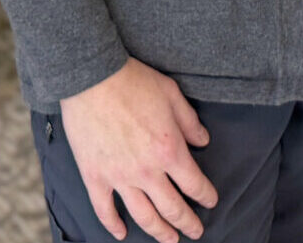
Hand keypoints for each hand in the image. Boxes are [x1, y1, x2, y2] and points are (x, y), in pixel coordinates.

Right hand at [59, 58, 218, 241]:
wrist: (91, 77)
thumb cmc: (133, 81)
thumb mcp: (171, 94)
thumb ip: (189, 122)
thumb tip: (203, 141)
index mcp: (170, 150)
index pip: (194, 184)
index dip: (206, 195)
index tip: (211, 201)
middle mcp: (147, 171)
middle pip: (172, 207)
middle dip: (187, 223)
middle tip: (195, 232)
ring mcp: (119, 177)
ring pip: (143, 216)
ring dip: (159, 232)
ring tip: (170, 240)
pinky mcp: (94, 176)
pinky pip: (104, 209)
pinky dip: (113, 225)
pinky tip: (122, 233)